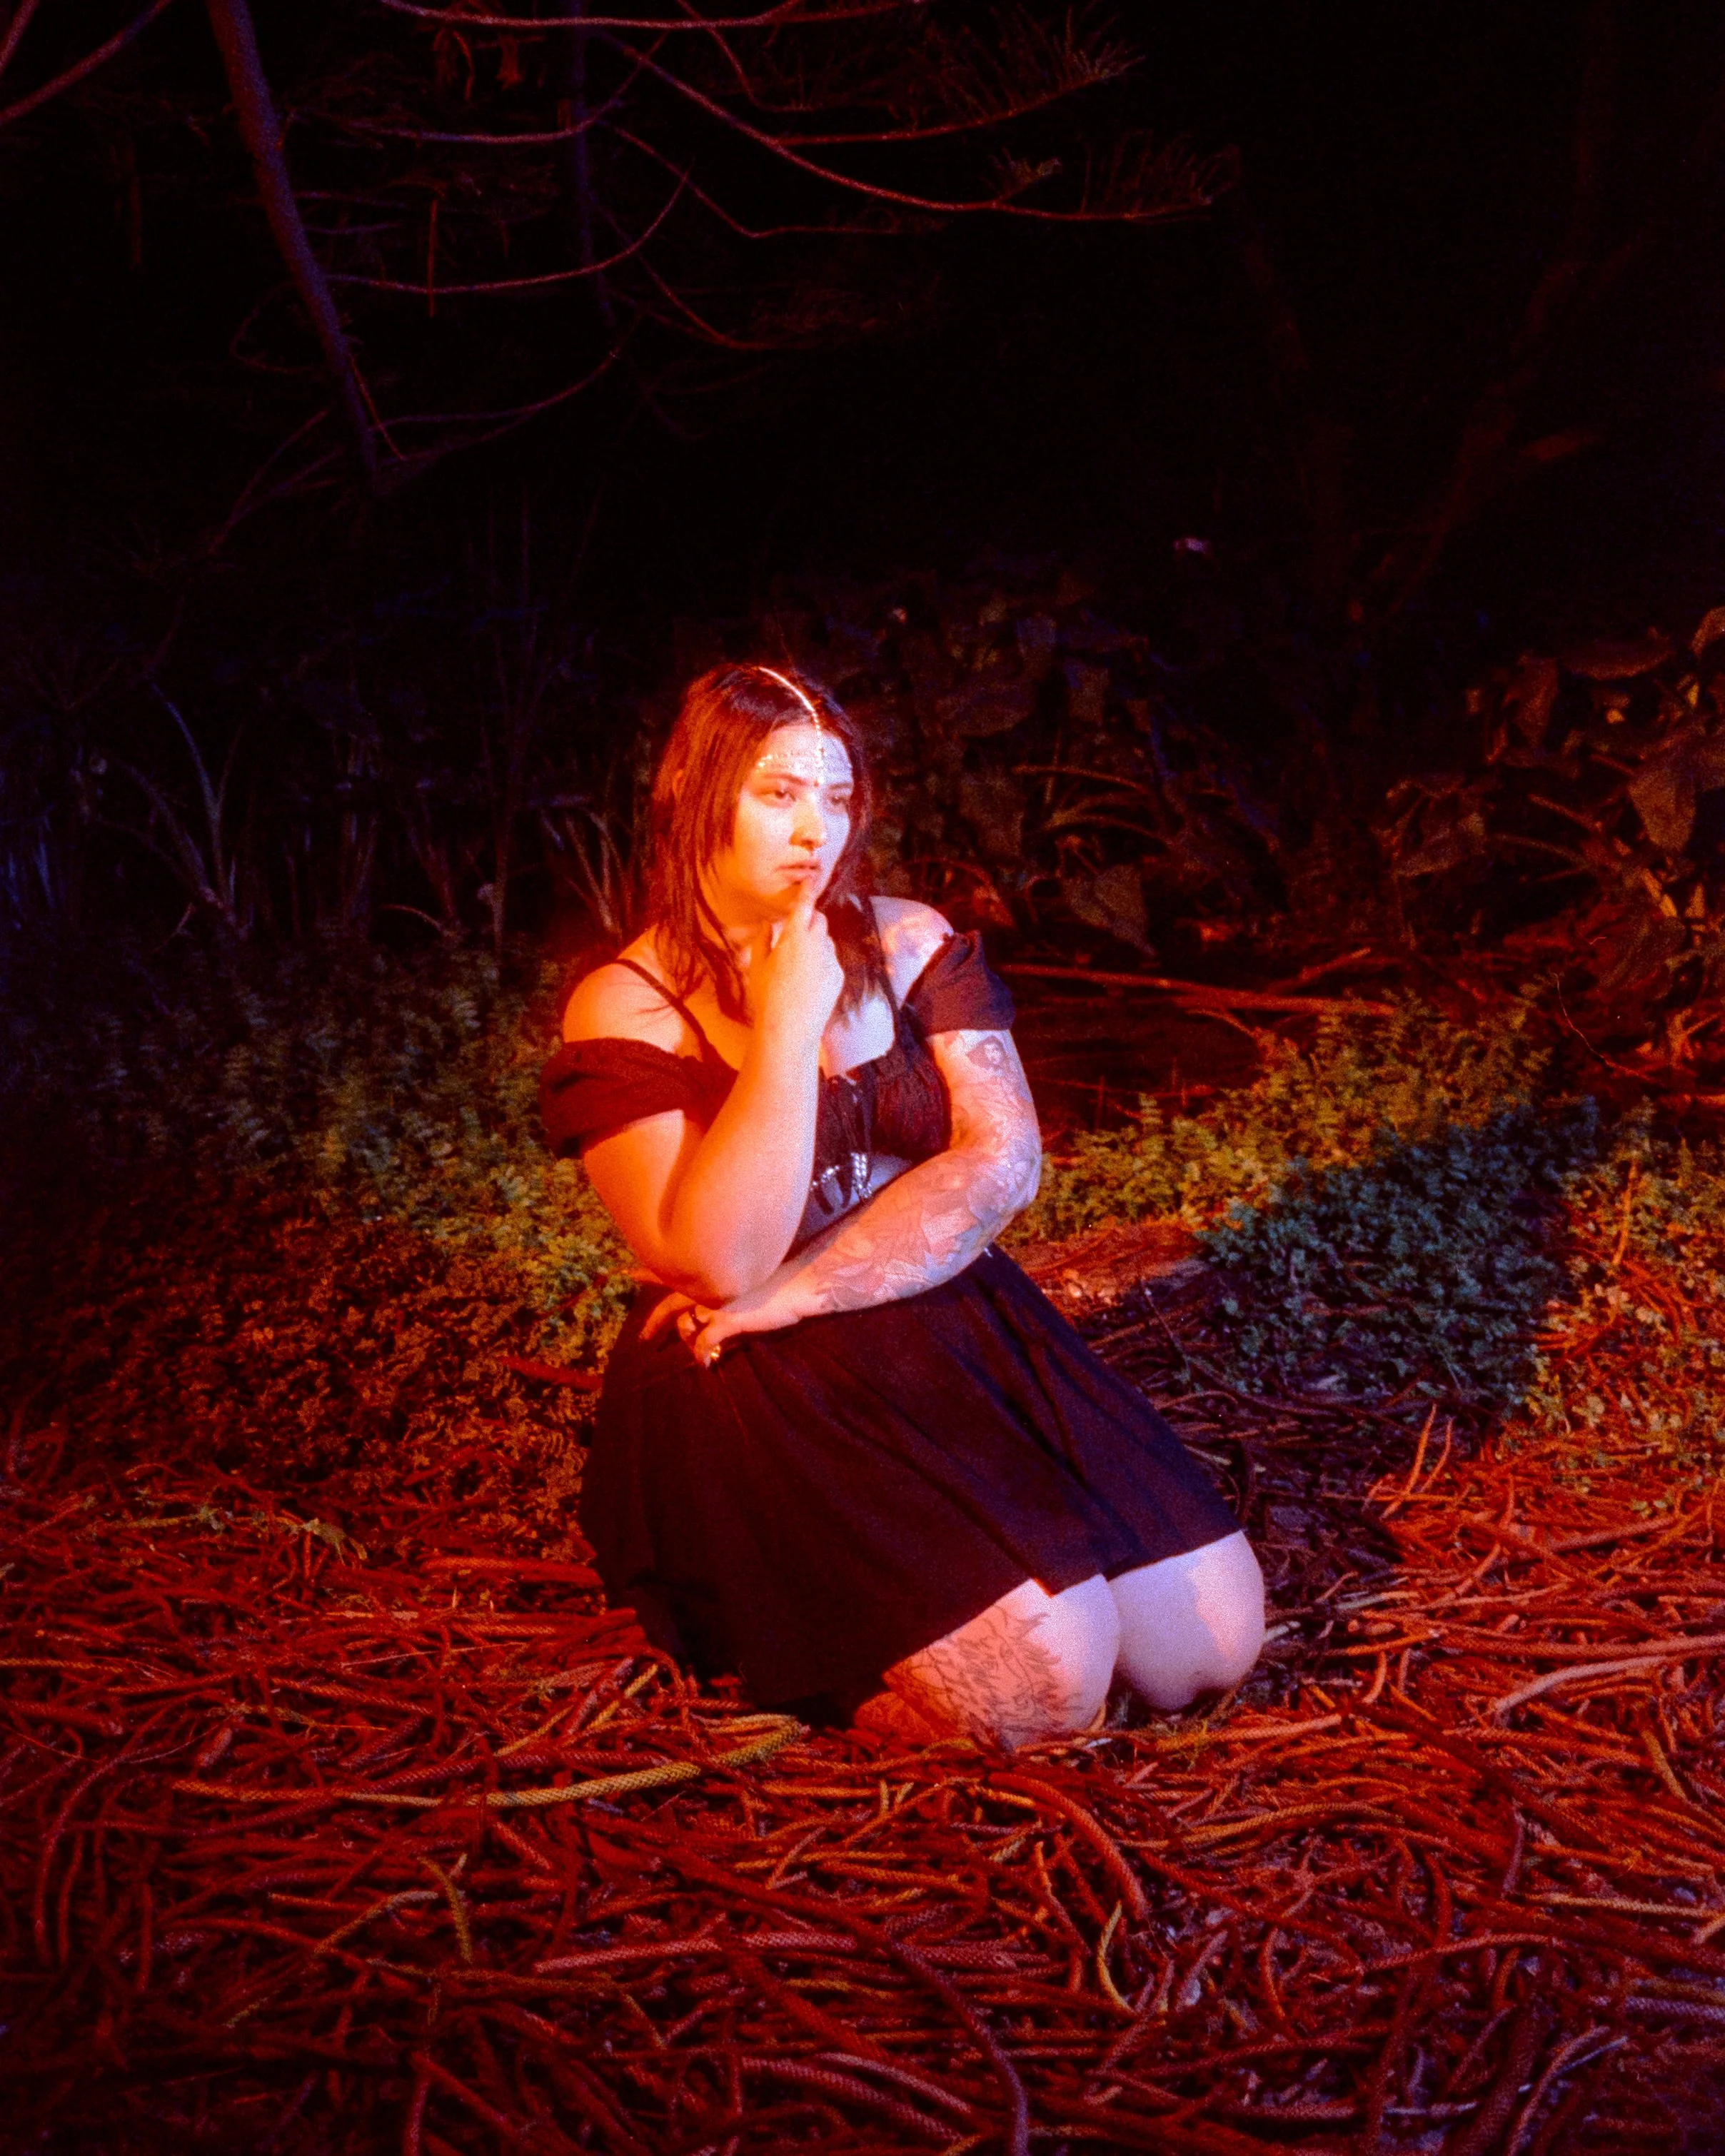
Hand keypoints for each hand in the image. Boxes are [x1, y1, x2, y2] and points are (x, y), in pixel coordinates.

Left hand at [640, 1279, 807, 1367]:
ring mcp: (715, 1301)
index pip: (674, 1271)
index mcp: (713, 1271)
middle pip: (669, 1304)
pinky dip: (700, 1356)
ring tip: (698, 1354)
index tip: (628, 1274)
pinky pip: (703, 1343)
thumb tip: (720, 1307)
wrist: (803, 1283)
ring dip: (688, 1343)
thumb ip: (729, 1290)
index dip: (650, 1273)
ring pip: (685, 1326)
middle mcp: (708, 1283)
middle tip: (642, 1338)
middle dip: (654, 1323)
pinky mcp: (726, 1319)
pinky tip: (705, 1366)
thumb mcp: (749, 1278)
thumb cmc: (783, 1279)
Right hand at [755, 892, 842, 1044]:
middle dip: (811, 919)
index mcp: (794, 937)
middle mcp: (817, 943)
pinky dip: (823, 961)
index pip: (804, 905)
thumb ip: (763, 940)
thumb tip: (767, 924)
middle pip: (820, 919)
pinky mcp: (839, 976)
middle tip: (797, 930)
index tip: (811, 879)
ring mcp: (831, 960)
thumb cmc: (767, 997)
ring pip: (827, 940)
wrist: (790, 1029)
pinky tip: (809, 980)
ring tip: (800, 963)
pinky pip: (832, 960)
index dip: (808, 890)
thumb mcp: (758, 966)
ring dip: (816, 941)